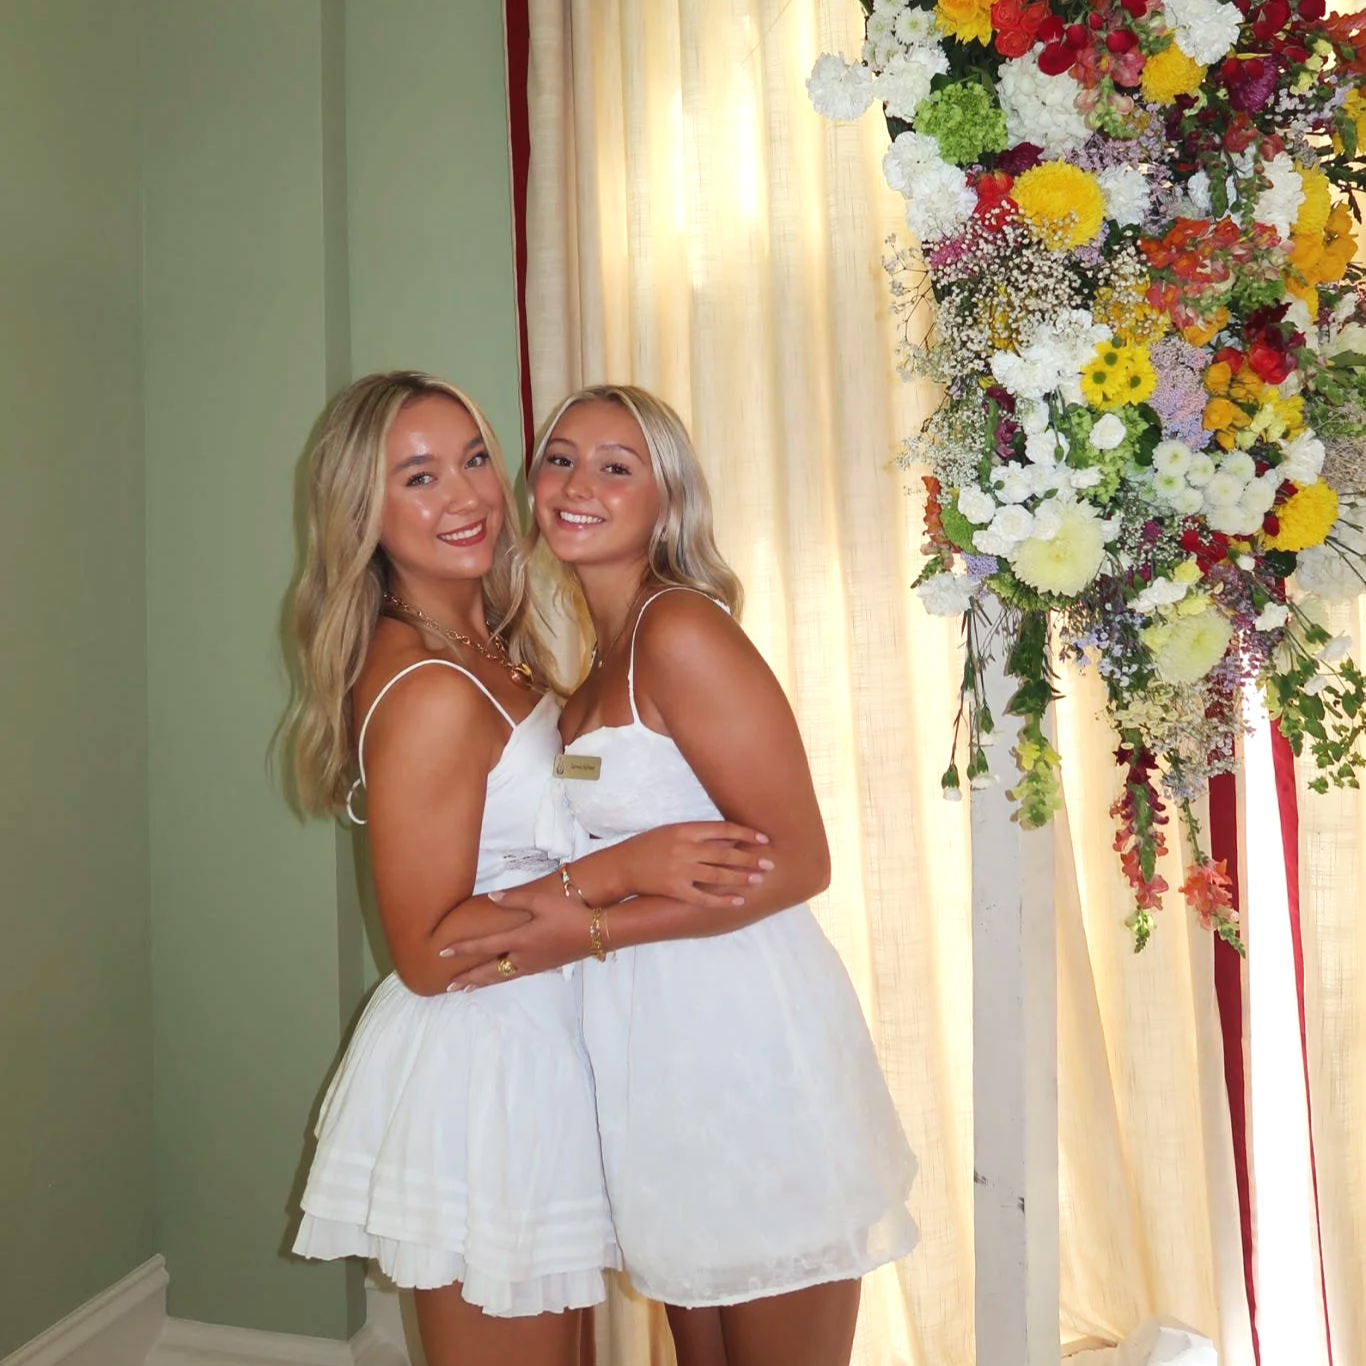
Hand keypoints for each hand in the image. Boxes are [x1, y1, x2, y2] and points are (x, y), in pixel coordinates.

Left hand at [437, 884, 593, 988]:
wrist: (596, 933)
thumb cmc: (569, 914)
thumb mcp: (542, 901)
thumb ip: (515, 899)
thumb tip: (492, 897)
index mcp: (520, 940)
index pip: (484, 946)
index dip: (462, 949)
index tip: (442, 952)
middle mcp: (523, 957)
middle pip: (488, 971)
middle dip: (467, 978)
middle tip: (448, 985)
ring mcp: (532, 965)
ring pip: (500, 978)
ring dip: (481, 983)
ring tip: (465, 989)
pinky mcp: (542, 967)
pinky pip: (513, 977)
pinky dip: (498, 980)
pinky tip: (497, 978)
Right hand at [618, 821, 772, 905]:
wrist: (623, 866)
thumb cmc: (649, 845)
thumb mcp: (673, 831)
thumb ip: (700, 834)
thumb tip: (732, 839)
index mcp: (685, 829)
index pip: (723, 829)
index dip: (746, 834)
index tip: (764, 839)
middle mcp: (685, 848)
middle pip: (725, 854)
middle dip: (749, 859)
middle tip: (769, 863)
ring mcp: (680, 870)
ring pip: (718, 875)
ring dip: (741, 878)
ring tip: (759, 879)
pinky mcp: (675, 890)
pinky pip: (703, 897)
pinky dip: (722, 900)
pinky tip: (738, 901)